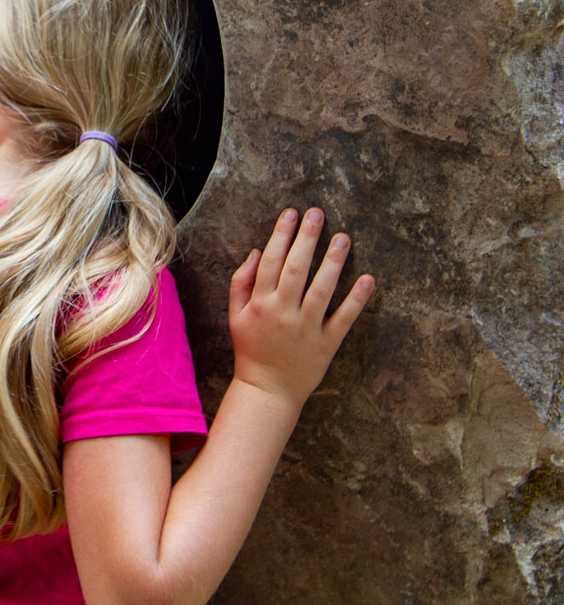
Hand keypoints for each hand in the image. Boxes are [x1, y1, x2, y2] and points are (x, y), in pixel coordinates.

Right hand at [228, 207, 373, 405]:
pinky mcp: (326, 344)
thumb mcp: (236, 315)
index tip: (291, 214)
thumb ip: (241, 282)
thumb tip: (257, 252)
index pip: (272, 261)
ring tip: (343, 238)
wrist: (267, 390)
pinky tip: (368, 279)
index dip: (281, 235)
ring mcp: (306, 328)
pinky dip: (357, 299)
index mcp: (260, 303)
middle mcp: (283, 313)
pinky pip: (344, 318)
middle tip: (317, 214)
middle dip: (306, 239)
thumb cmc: (251, 348)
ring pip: (321, 290)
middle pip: (296, 269)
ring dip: (333, 262)